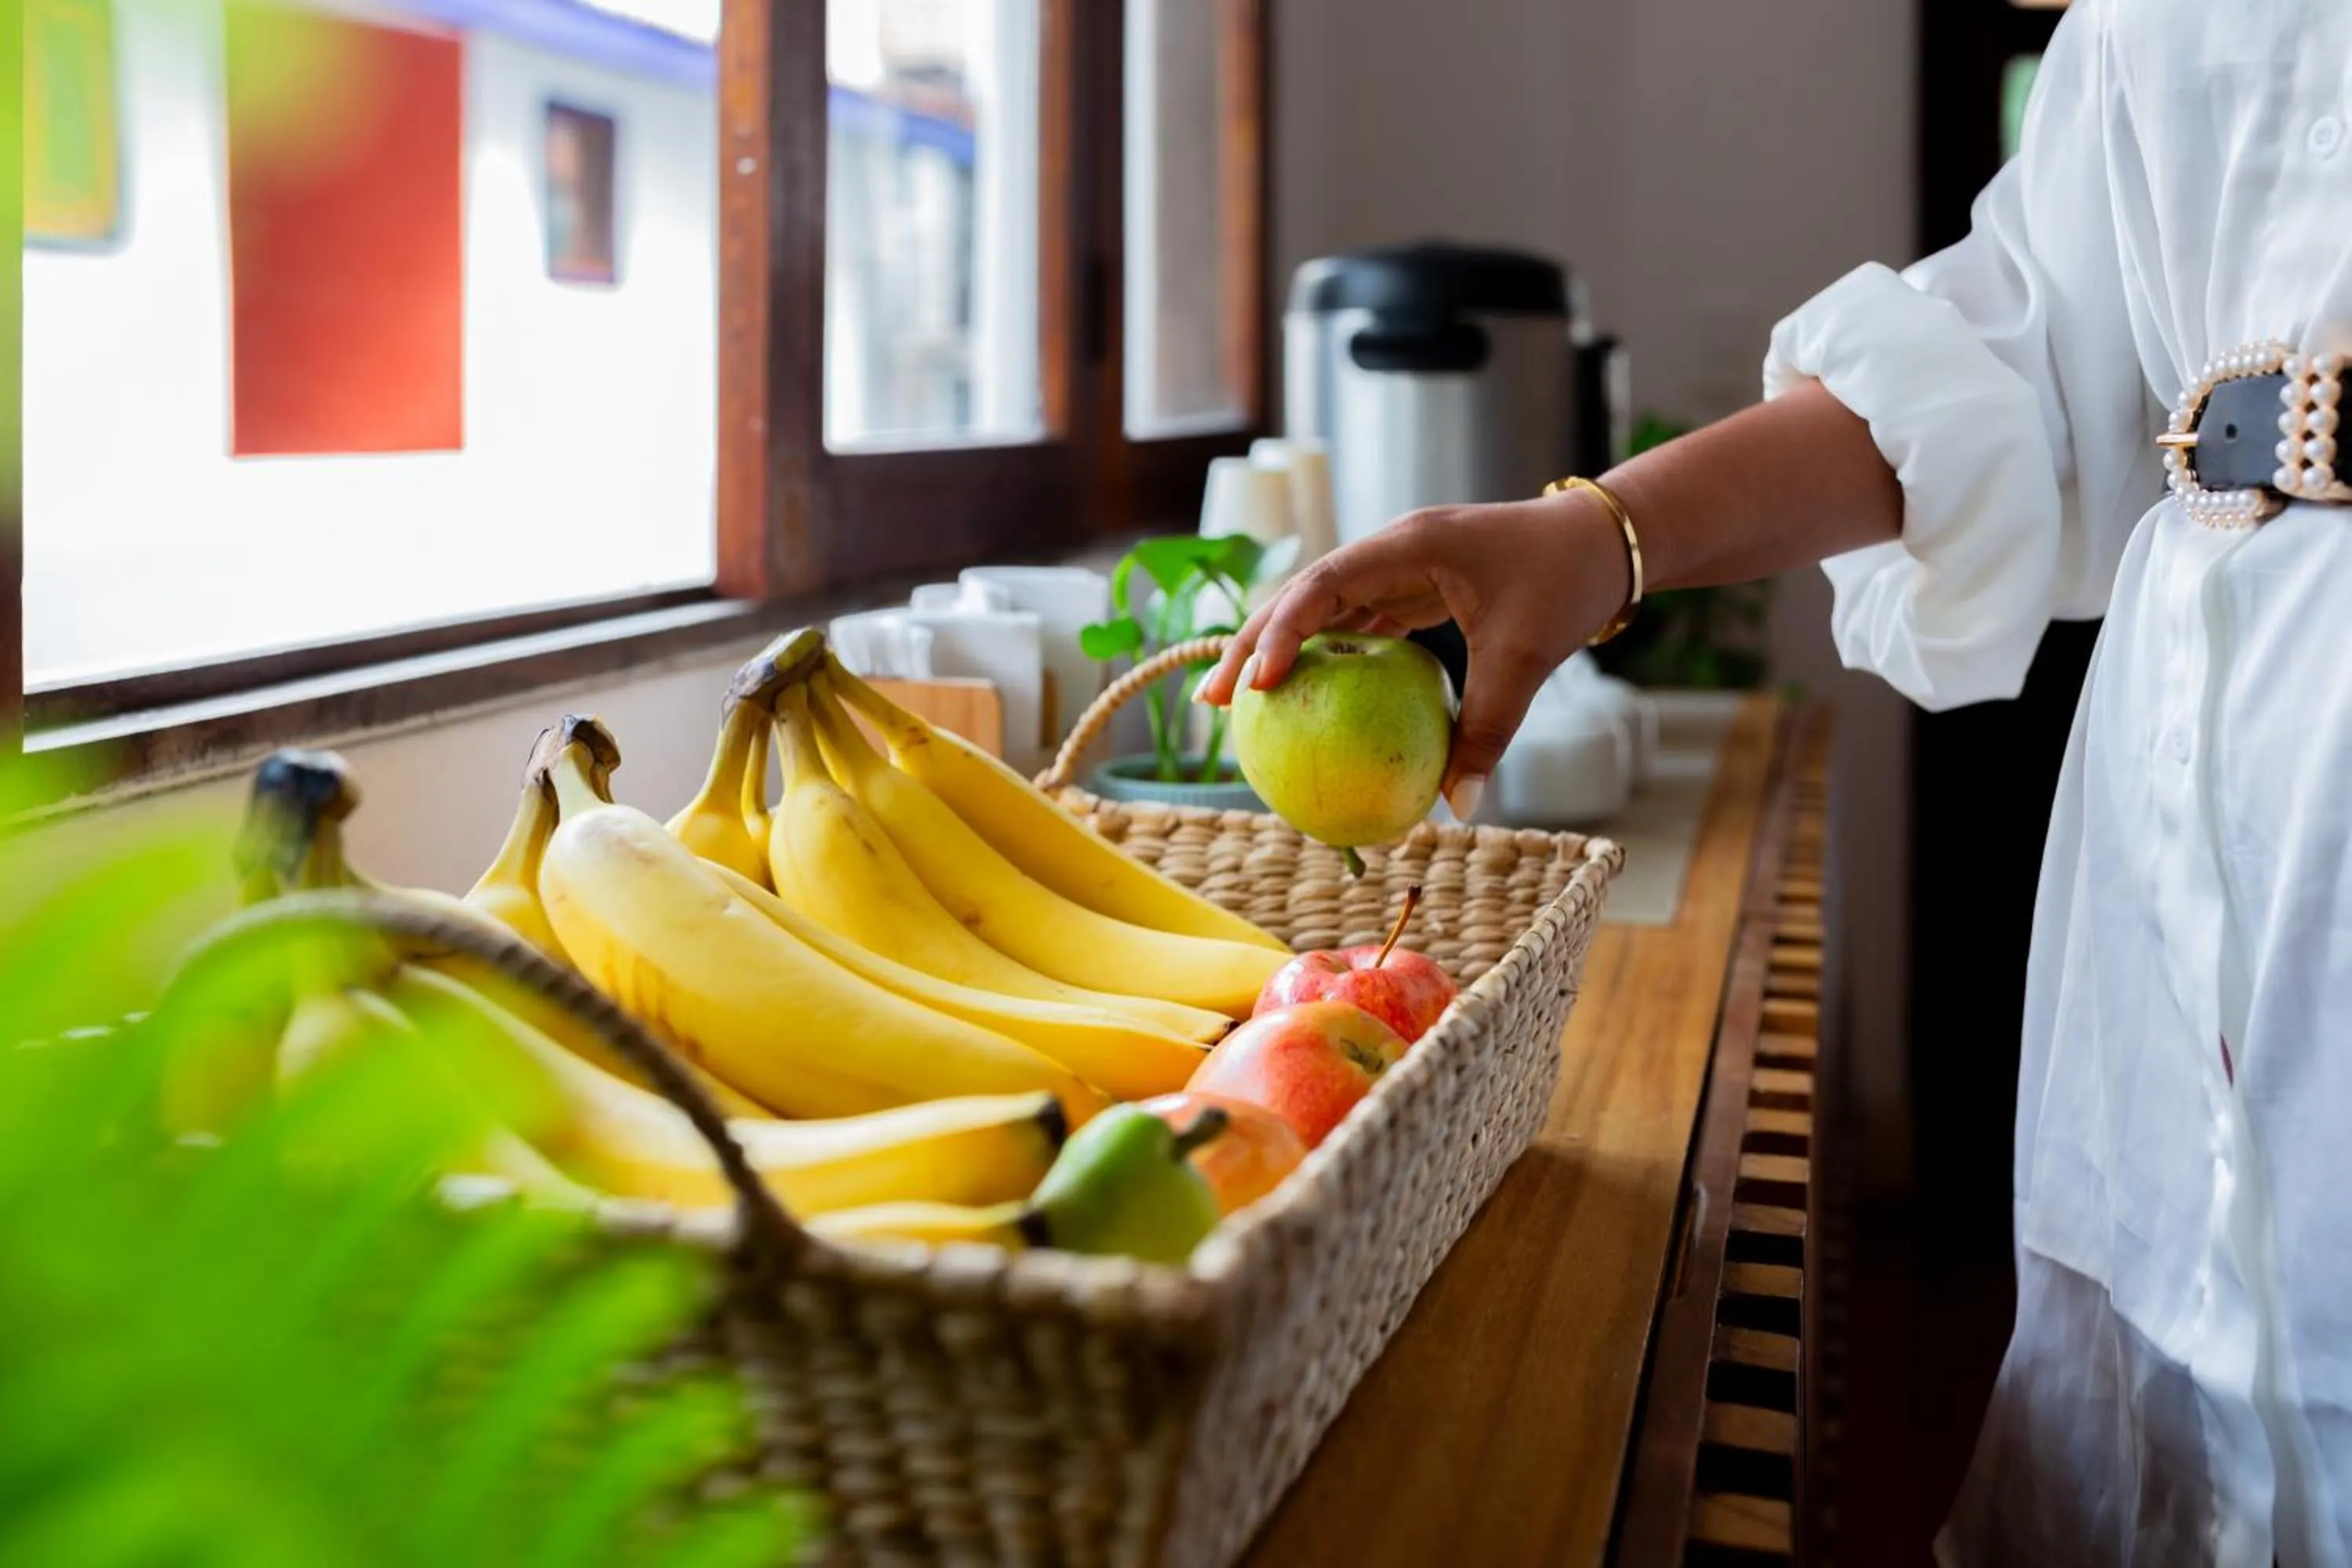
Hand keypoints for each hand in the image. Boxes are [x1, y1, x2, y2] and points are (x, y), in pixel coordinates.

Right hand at [1197, 487, 1632, 818]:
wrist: (1602, 541)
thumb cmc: (1565, 584)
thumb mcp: (1526, 658)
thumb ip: (1488, 729)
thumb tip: (1459, 807)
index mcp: (1408, 546)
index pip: (1323, 585)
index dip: (1281, 632)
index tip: (1259, 685)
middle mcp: (1390, 551)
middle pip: (1300, 595)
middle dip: (1251, 645)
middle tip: (1212, 703)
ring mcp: (1396, 568)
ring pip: (1318, 609)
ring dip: (1278, 652)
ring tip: (1237, 707)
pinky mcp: (1410, 588)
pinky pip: (1353, 625)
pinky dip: (1323, 660)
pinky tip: (1302, 704)